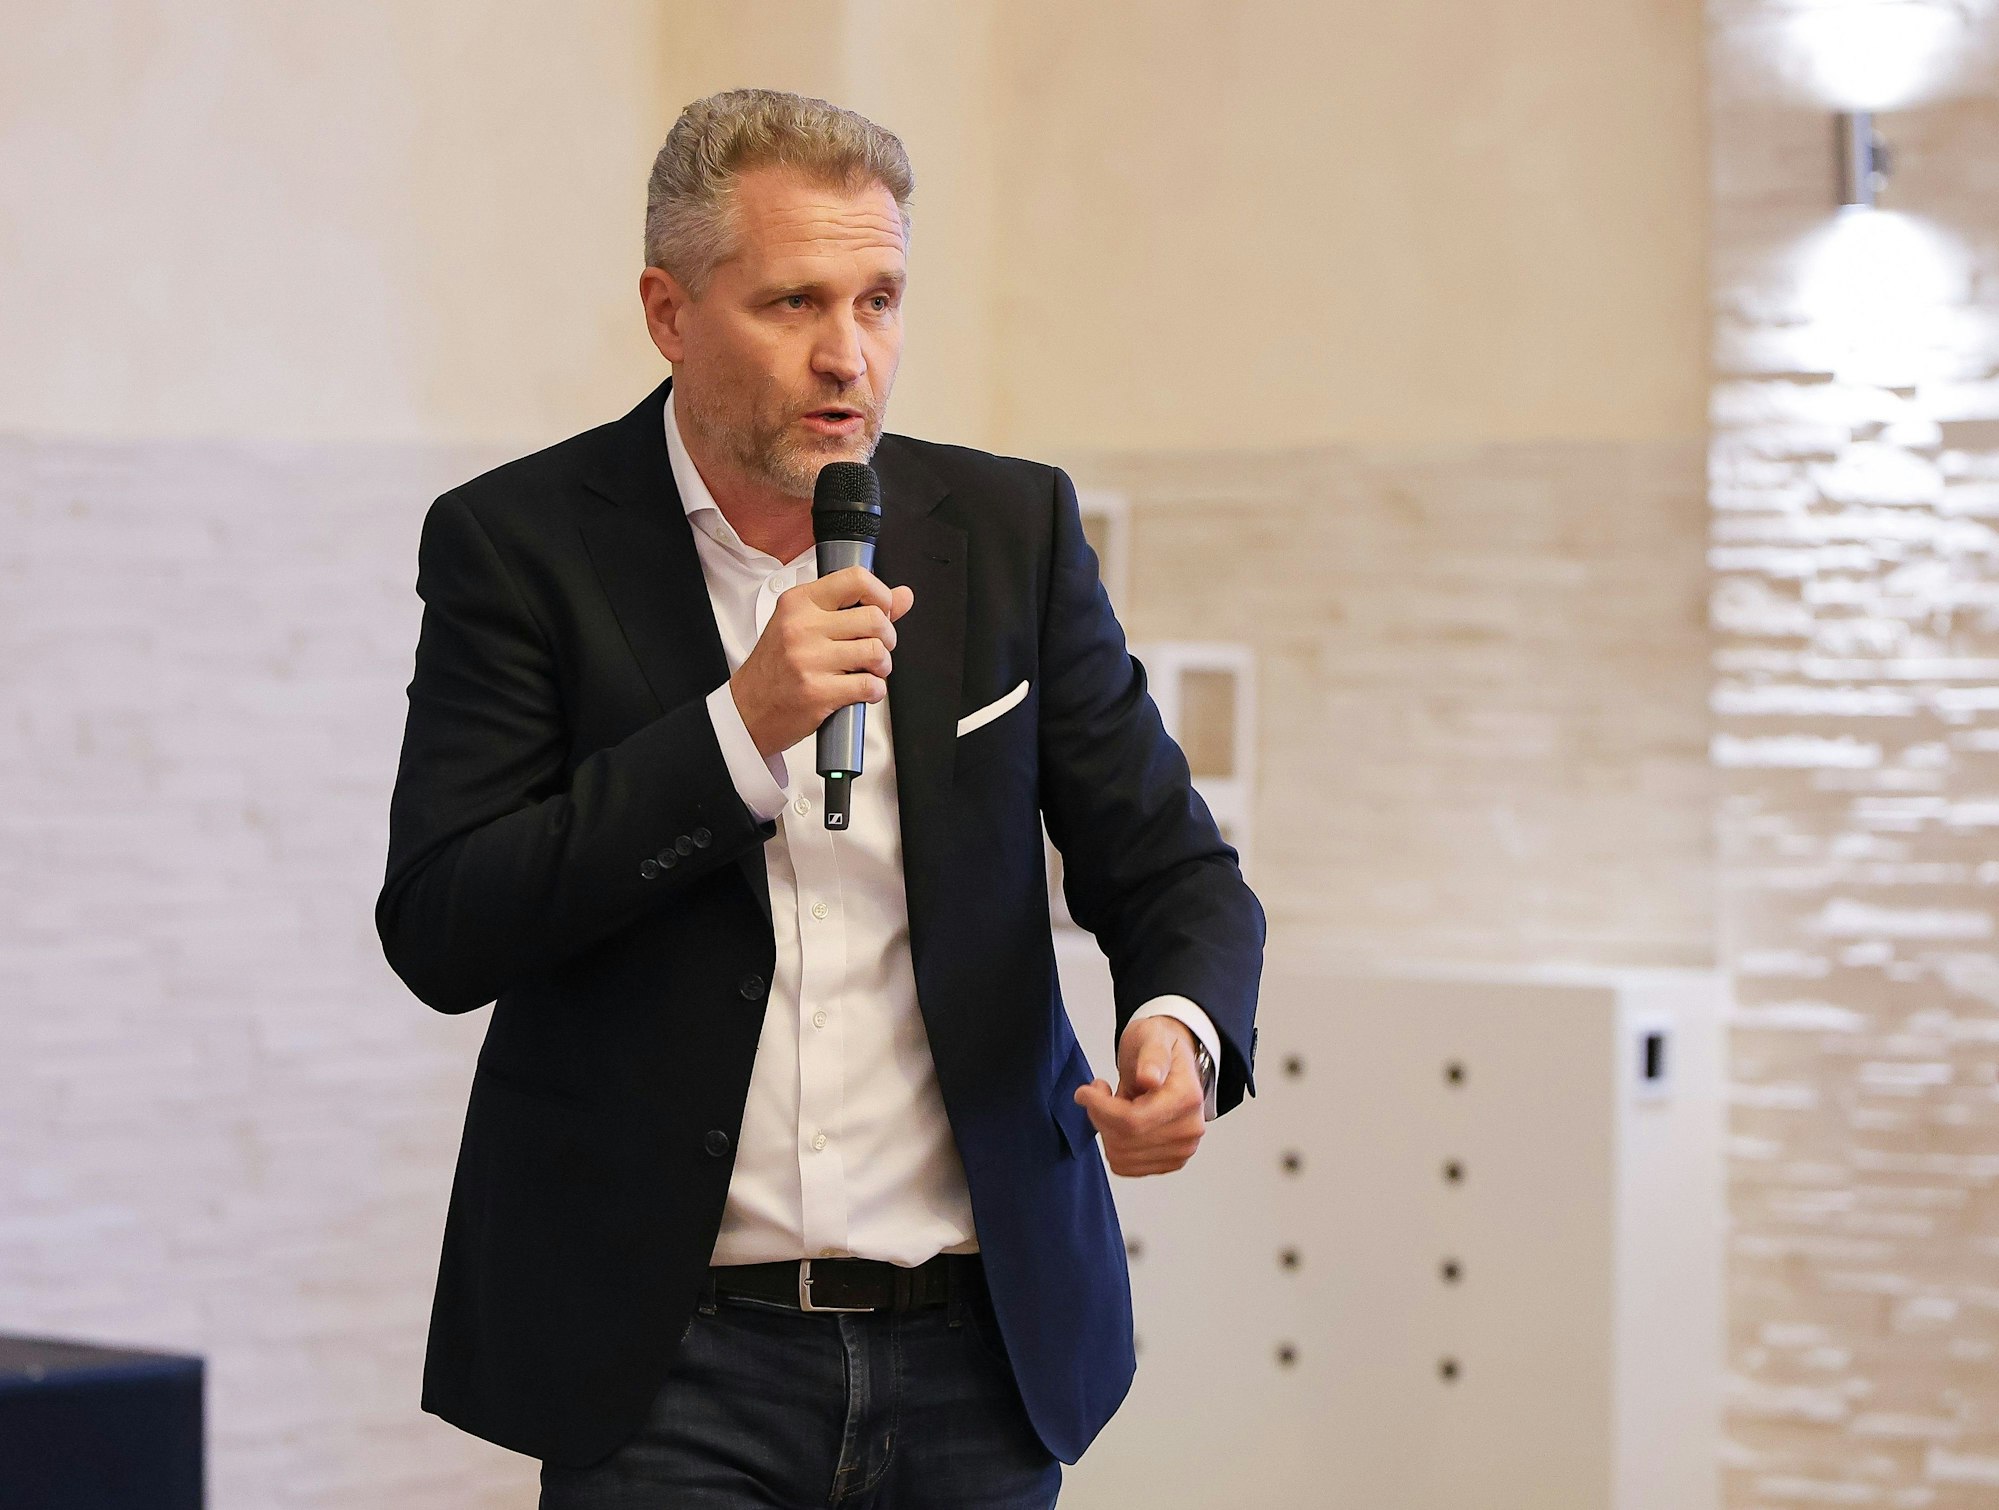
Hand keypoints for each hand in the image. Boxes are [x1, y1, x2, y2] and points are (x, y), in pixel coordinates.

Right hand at [729, 567, 914, 757]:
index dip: (881, 595)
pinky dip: (875, 691)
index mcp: (799, 602)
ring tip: (869, 670)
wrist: (748, 709)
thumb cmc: (776, 667)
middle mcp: (802, 627)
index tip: (882, 610)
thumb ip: (855, 608)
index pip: (856, 579)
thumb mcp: (805, 625)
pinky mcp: (818, 692)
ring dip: (882, 666)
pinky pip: (870, 686)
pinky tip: (862, 690)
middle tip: (877, 647)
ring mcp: (809, 660)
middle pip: (875, 618)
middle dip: (887, 637)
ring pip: (876, 652)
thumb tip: (903, 596)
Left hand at [1073, 1017, 1205, 1176]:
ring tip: (1112, 1103)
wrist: (1172, 1062)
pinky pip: (1127, 1167)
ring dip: (1106, 1130)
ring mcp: (1182, 1149)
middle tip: (1100, 1091)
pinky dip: (1114, 1145)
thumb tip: (1150, 1079)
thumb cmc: (1159, 1047)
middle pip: (1124, 1140)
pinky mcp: (1170, 1162)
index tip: (1085, 1091)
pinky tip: (1118, 1122)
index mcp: (1187, 1097)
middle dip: (1100, 1116)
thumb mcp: (1152, 1037)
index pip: (1133, 1121)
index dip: (1101, 1108)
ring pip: (1121, 1156)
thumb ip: (1152, 1057)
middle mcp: (1190, 1129)